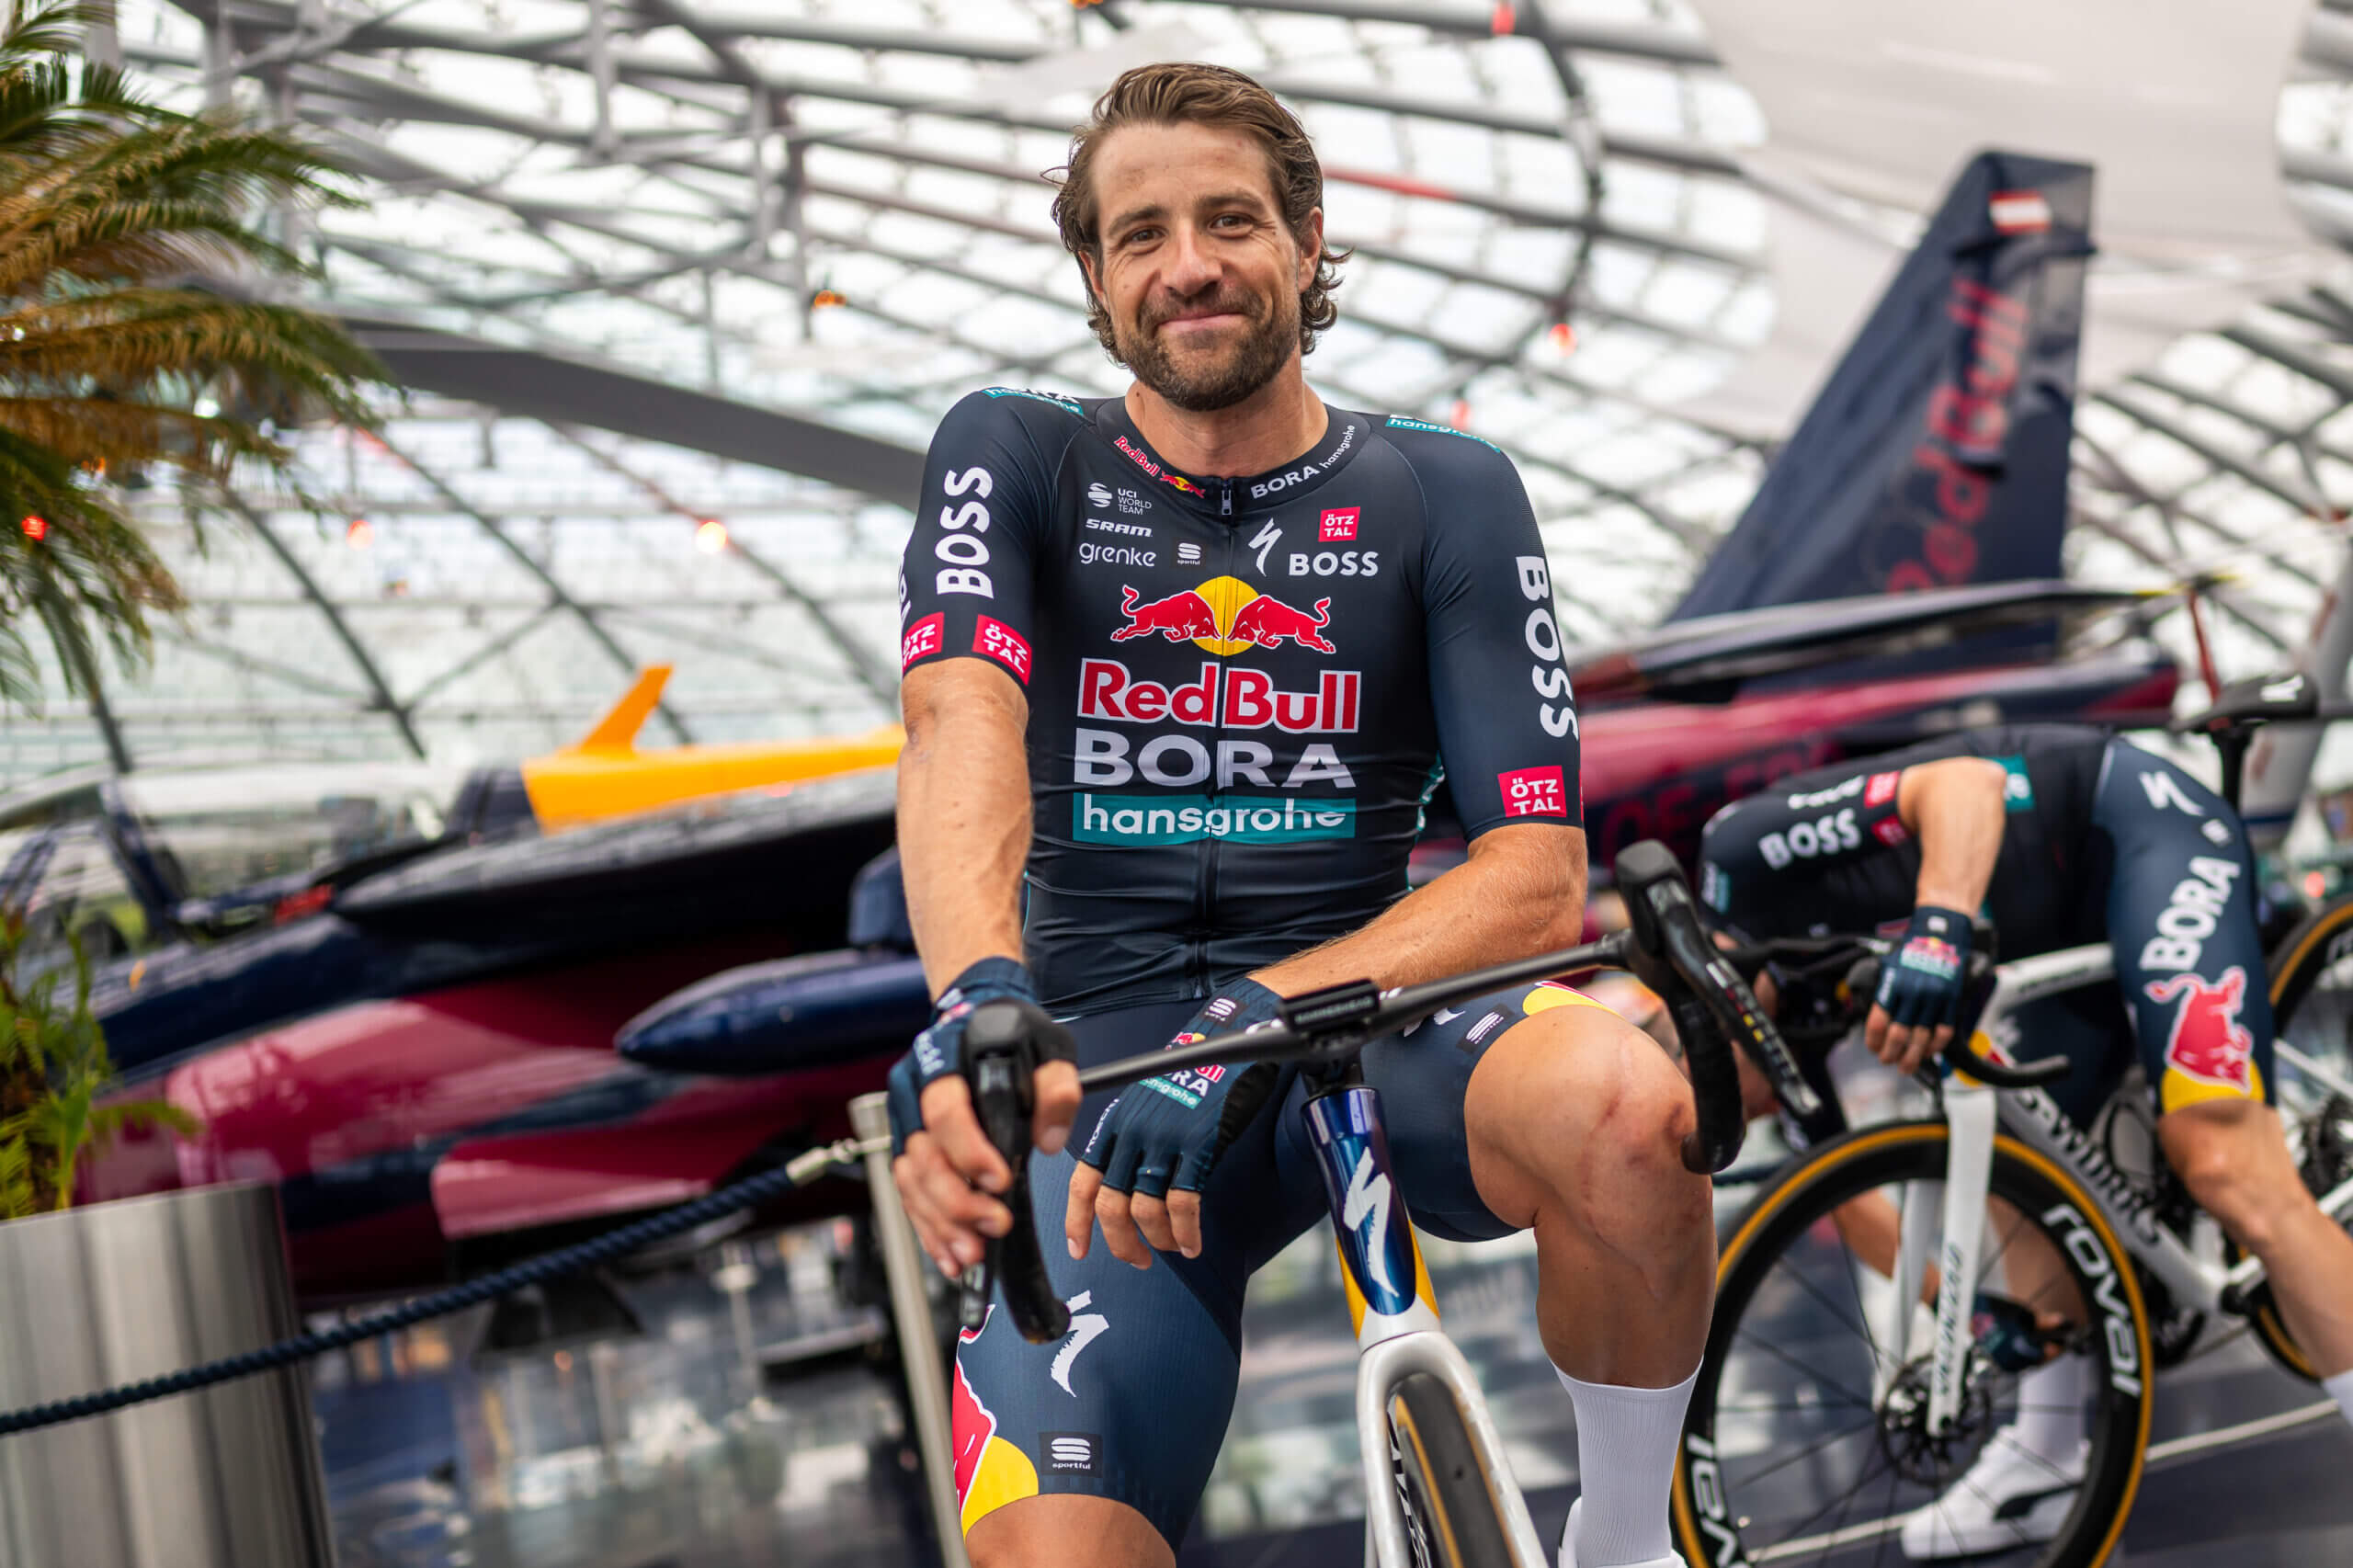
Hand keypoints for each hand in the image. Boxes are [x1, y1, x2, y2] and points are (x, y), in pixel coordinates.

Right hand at [887, 958, 1078, 1277]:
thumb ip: (1057, 1088)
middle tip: (993, 1226)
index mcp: (944, 1063)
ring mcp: (905, 1121)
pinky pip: (909, 1194)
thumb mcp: (1049, 1046)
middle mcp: (913, 1093)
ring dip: (940, 1223)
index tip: (999, 1181)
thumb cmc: (1014, 1033)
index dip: (968, 1149)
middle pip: (924, 1156)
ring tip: (972, 1254)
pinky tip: (951, 1253)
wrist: (976, 1016)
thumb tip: (1051, 1140)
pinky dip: (928, 1228)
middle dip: (956, 1200)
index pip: (945, 1110)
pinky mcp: (908, 1147)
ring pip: (911, 1181)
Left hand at [1066, 979, 1284, 1268]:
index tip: (1079, 1250)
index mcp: (1116, 1124)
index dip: (1077, 1221)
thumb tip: (1129, 1194)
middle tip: (1138, 1260)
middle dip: (1122, 1243)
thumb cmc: (1193, 1079)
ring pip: (1146, 1210)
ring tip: (1174, 1247)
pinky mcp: (1196, 1145)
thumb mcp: (1149, 1106)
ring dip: (1160, 1240)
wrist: (1231, 1047)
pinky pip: (1183, 1203)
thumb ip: (1134, 1144)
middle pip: (1111, 1204)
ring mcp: (1163, 1139)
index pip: (1083, 1180)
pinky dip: (1186, 1231)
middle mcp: (1133, 1133)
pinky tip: (1193, 1242)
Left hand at [1867, 905, 1970, 1073]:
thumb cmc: (1911, 950)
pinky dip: (1936, 1045)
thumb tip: (1876, 1022)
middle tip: (1887, 1061)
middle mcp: (1912, 993)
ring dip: (1913, 1057)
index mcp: (1892, 985)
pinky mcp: (1951, 1000)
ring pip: (1922, 1038)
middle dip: (1891, 1054)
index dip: (1873, 1041)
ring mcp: (1934, 998)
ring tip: (1906, 1067)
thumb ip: (1884, 992)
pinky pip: (1944, 1030)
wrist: (1940, 934)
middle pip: (1899, 1035)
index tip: (1872, 1049)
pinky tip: (1928, 1052)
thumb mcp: (1888, 966)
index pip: (1878, 1022)